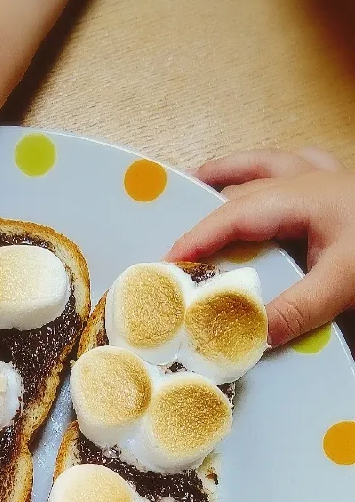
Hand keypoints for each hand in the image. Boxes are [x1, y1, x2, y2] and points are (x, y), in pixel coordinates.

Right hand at [167, 148, 354, 345]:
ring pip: (268, 163)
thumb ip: (298, 310)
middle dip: (204, 206)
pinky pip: (296, 166)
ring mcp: (329, 175)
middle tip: (172, 230)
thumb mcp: (347, 283)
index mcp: (303, 196)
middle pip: (243, 186)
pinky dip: (272, 172)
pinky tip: (271, 182)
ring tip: (203, 181)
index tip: (164, 262)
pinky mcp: (344, 184)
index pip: (233, 214)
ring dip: (233, 173)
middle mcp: (310, 177)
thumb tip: (251, 337)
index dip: (195, 237)